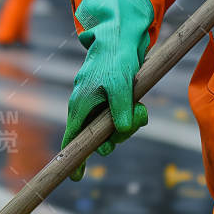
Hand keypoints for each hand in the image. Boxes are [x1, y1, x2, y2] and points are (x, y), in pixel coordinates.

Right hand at [62, 0, 152, 180]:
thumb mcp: (121, 87)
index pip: (73, 138)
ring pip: (112, 128)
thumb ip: (121, 112)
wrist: (121, 36)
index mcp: (80, 105)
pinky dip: (132, 116)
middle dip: (117, 138)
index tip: (75, 177)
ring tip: (141, 110)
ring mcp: (99, 103)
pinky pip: (120, 117)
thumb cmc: (116, 59)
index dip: (74, 158)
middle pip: (98, 138)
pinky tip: (140, 107)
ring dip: (128, 125)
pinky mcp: (111, 99)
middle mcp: (86, 106)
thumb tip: (121, 132)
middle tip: (134, 123)